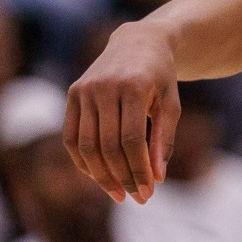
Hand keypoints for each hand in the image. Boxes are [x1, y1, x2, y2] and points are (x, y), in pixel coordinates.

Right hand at [65, 21, 181, 203]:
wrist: (138, 42)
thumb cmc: (160, 77)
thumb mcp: (171, 104)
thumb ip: (163, 139)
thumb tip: (157, 178)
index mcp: (133, 87)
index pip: (132, 140)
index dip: (138, 169)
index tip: (148, 192)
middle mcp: (104, 88)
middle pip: (108, 145)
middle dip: (122, 176)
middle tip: (136, 198)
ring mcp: (84, 90)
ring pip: (86, 145)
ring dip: (100, 175)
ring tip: (118, 193)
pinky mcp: (72, 94)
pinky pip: (70, 137)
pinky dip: (82, 161)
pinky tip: (98, 177)